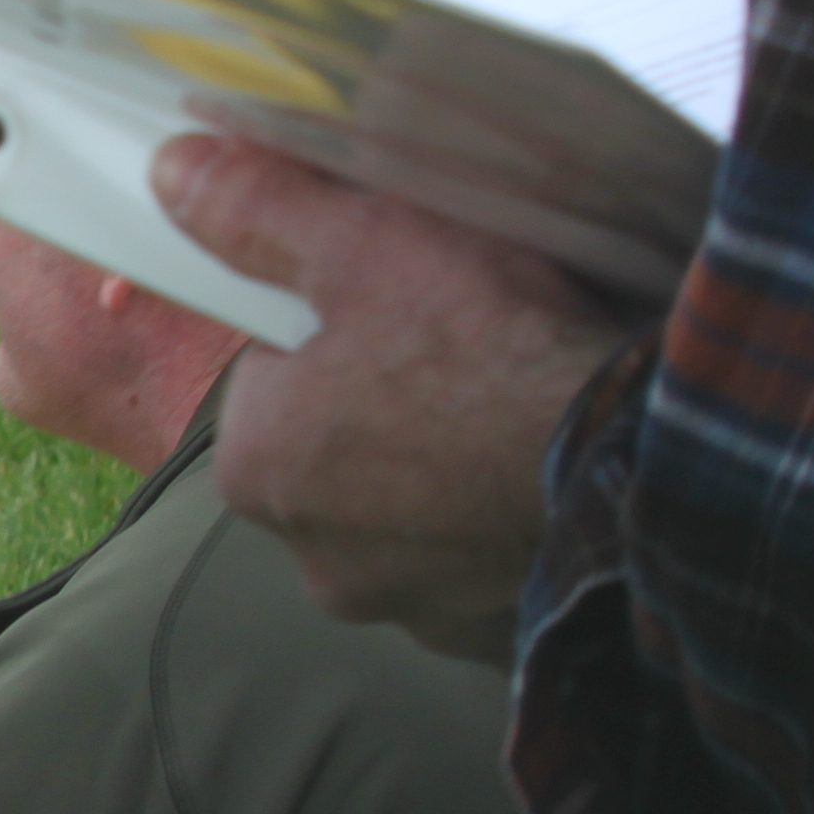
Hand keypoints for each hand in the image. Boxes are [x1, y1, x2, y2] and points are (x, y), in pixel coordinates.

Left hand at [149, 134, 639, 661]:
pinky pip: (483, 569)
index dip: (337, 331)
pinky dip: (507, 529)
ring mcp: (406, 608)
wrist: (639, 465)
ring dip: (453, 474)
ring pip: (414, 518)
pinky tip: (549, 483)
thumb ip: (260, 212)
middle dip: (392, 408)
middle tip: (475, 354)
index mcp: (258, 469)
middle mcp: (313, 560)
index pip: (272, 382)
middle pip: (340, 456)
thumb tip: (173, 173)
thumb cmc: (494, 351)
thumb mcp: (367, 247)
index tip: (406, 308)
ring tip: (519, 417)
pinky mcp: (488, 641)